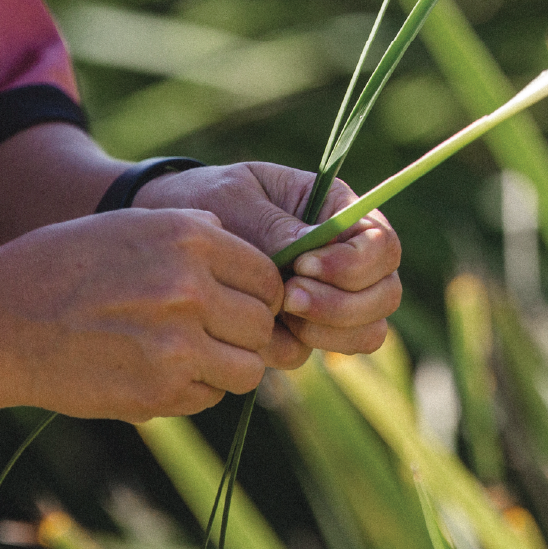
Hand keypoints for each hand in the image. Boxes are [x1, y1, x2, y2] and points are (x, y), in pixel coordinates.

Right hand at [0, 208, 286, 420]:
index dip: (258, 294)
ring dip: (226, 367)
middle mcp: (190, 288)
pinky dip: (191, 390)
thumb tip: (242, 246)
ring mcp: (177, 345)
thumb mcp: (129, 225)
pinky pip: (208, 397)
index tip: (238, 302)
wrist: (1, 321)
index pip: (268, 277)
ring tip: (188, 356)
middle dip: (243, 333)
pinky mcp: (159, 393)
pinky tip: (153, 371)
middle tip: (211, 333)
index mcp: (189, 238)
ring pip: (247, 370)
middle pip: (262, 325)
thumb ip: (193, 231)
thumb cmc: (63, 266)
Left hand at [132, 163, 401, 362]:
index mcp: (337, 210)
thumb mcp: (235, 199)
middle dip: (343, 305)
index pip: (382, 245)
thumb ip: (274, 227)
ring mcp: (326, 296)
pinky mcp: (299, 327)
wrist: (163, 227)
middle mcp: (343, 257)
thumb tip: (312, 254)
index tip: (303, 265)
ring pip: (365, 332)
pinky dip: (294, 346)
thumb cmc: (204, 198)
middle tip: (289, 299)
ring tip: (277, 313)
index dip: (353, 264)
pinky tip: (258, 331)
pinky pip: (320, 350)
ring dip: (327, 331)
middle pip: (385, 295)